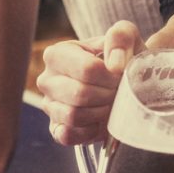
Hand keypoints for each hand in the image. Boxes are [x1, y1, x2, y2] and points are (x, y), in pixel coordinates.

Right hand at [36, 20, 144, 144]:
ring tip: (111, 105)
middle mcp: (46, 80)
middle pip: (79, 93)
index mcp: (57, 54)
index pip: (86, 69)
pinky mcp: (55, 129)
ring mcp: (49, 106)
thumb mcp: (126, 38)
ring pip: (73, 115)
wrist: (122, 85)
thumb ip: (121, 37)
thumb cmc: (120, 59)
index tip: (120, 76)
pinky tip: (100, 121)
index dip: (110, 76)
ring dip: (100, 112)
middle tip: (119, 92)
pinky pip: (68, 135)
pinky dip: (89, 131)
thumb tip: (114, 65)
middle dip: (107, 95)